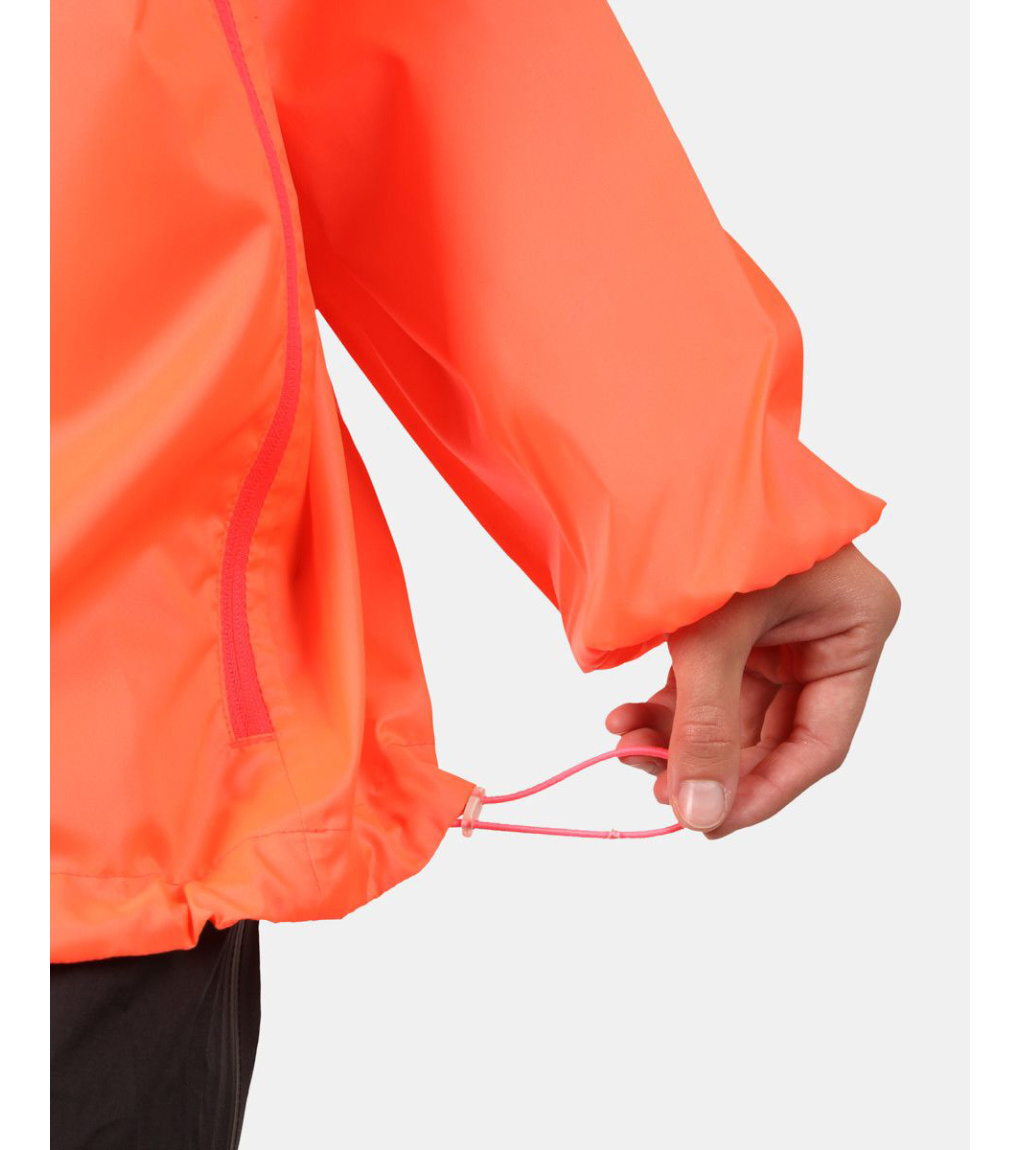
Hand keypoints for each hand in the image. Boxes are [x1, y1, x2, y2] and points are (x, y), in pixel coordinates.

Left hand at [605, 544, 899, 836]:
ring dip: (678, 736)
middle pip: (774, 732)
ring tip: (622, 745)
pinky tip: (624, 718)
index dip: (765, 789)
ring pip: (733, 713)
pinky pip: (708, 684)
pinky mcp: (735, 622)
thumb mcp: (712, 633)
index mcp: (855, 628)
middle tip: (655, 788)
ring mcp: (779, 627)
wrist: (663, 452)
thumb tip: (698, 817)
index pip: (820, 740)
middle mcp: (824, 632)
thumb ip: (706, 727)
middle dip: (710, 763)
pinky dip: (667, 705)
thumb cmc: (709, 521)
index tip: (710, 824)